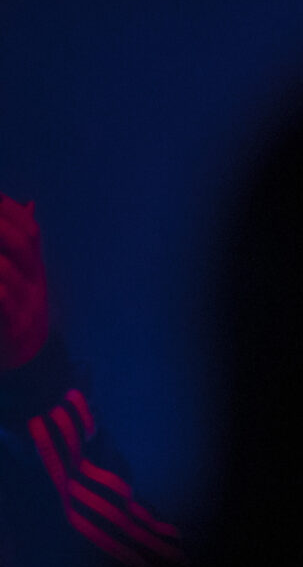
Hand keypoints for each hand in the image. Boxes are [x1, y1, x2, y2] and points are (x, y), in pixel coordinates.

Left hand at [0, 196, 53, 372]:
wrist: (27, 362)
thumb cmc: (15, 312)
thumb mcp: (23, 278)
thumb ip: (24, 245)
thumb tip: (28, 204)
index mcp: (34, 270)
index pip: (30, 231)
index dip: (8, 209)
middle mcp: (34, 285)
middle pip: (22, 245)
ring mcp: (26, 306)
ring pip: (6, 270)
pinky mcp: (12, 329)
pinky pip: (0, 300)